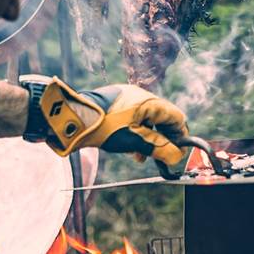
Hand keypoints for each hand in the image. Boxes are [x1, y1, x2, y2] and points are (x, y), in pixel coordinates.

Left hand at [35, 79, 188, 164]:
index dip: (180, 136)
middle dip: (163, 139)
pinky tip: (129, 147)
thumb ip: (159, 148)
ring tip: (142, 157)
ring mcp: (126, 98)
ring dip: (149, 139)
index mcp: (149, 101)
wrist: (73, 118)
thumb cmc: (104, 128)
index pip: (176, 117)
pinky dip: (136, 133)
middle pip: (162, 119)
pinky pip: (133, 118)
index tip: (177, 154)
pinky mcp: (114, 103)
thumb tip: (176, 156)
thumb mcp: (135, 141)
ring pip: (147, 120)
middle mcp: (140, 96)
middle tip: (160, 158)